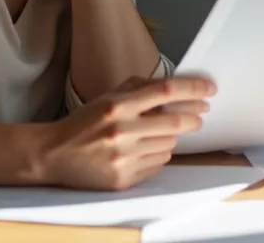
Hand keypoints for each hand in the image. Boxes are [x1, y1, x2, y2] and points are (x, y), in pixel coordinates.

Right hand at [37, 74, 214, 190]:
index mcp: (118, 105)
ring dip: (171, 137)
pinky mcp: (123, 178)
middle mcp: (121, 131)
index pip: (165, 91)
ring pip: (169, 145)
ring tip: (158, 133)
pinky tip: (145, 150)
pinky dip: (158, 155)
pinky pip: (157, 165)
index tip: (209, 89)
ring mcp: (123, 157)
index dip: (192, 89)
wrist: (54, 154)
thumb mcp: (107, 97)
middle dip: (193, 117)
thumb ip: (138, 88)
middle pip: (174, 122)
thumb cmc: (83, 123)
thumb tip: (174, 84)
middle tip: (200, 114)